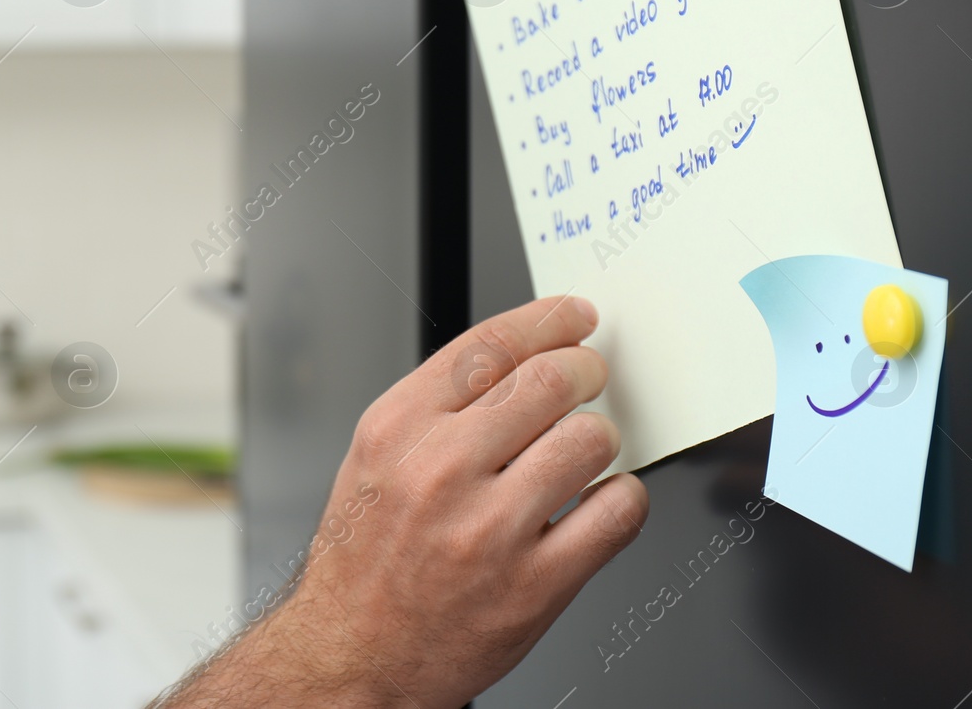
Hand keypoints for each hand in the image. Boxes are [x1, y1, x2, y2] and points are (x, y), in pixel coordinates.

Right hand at [159, 295, 647, 708]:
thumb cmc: (365, 559)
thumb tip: (523, 357)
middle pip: (549, 380)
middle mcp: (440, 472)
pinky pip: (615, 512)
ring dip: (600, 438)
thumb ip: (440, 405)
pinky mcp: (534, 585)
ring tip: (583, 452)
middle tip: (591, 379)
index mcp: (397, 430)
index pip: (491, 346)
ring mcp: (489, 530)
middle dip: (586, 371)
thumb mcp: (376, 459)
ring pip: (589, 440)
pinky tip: (597, 503)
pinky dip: (620, 499)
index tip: (574, 318)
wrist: (351, 654)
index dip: (548, 320)